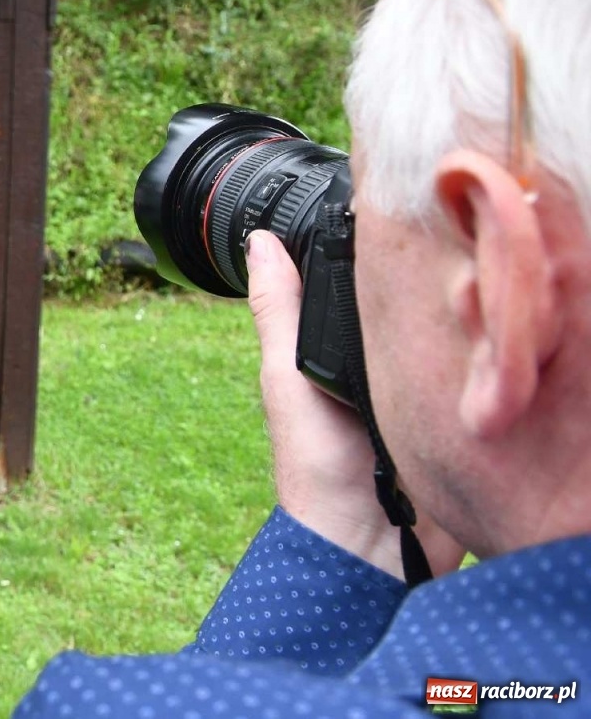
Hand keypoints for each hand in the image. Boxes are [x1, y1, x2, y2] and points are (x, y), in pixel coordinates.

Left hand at [247, 230, 464, 578]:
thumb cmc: (317, 466)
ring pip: (460, 339)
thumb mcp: (289, 377)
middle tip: (459, 255)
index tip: (407, 218)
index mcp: (347, 349)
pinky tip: (507, 347)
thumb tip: (256, 242)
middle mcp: (392, 366)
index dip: (387, 255)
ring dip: (469, 327)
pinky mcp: (467, 420)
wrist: (367, 547)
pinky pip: (489, 381)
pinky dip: (495, 369)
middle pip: (422, 307)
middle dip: (437, 288)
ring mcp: (432, 393)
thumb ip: (279, 312)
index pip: (374, 287)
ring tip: (482, 295)